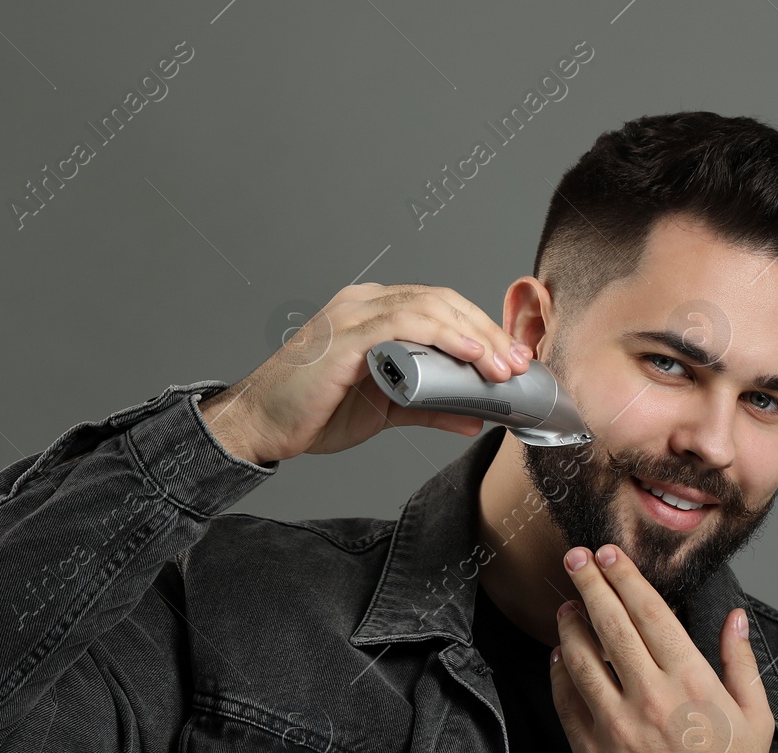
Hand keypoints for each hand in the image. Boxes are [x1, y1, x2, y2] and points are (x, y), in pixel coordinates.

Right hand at [197, 283, 530, 464]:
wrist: (261, 425)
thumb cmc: (313, 412)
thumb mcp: (386, 408)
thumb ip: (431, 407)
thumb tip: (475, 418)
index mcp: (373, 312)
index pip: (440, 306)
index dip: (482, 328)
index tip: (513, 360)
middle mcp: (364, 303)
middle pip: (442, 302)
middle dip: (487, 333)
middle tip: (517, 366)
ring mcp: (353, 315)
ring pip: (429, 308)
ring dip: (473, 337)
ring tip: (501, 368)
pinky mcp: (345, 336)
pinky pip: (404, 324)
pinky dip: (443, 337)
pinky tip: (469, 356)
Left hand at [548, 543, 774, 752]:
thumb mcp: (755, 718)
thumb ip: (741, 663)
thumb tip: (735, 618)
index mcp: (692, 684)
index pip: (650, 615)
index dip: (625, 579)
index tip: (609, 556)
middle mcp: (651, 699)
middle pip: (610, 626)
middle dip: (589, 585)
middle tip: (575, 558)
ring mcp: (617, 727)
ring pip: (580, 660)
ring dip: (569, 625)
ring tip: (565, 605)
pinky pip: (567, 701)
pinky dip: (559, 672)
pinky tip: (559, 655)